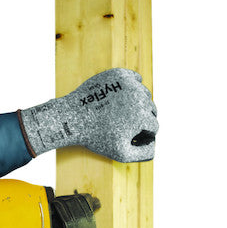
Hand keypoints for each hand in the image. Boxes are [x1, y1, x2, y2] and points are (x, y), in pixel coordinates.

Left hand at [19, 68, 158, 161]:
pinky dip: (131, 88)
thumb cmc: (95, 137)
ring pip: (143, 94)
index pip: (153, 126)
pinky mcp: (119, 74)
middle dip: (141, 120)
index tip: (129, 138)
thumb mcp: (120, 154)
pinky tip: (120, 99)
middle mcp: (140, 97)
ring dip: (137, 104)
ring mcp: (129, 83)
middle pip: (150, 110)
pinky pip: (134, 80)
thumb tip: (154, 145)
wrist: (72, 118)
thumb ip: (143, 154)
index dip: (142, 135)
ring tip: (120, 115)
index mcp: (143, 116)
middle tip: (123, 127)